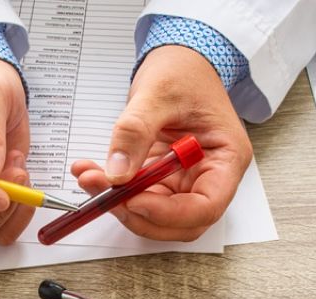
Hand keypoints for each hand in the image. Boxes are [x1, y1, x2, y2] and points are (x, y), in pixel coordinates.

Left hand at [72, 45, 252, 240]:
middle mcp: (208, 175)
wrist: (179, 60)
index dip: (169, 213)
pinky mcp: (160, 178)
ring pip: (153, 213)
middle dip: (138, 213)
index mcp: (226, 158)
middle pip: (178, 220)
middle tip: (104, 193)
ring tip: (89, 177)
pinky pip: (136, 196)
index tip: (133, 201)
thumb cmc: (184, 71)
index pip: (206, 206)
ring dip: (119, 204)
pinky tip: (90, 172)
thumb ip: (135, 132)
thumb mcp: (158, 93)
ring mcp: (184, 179)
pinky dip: (112, 191)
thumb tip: (117, 172)